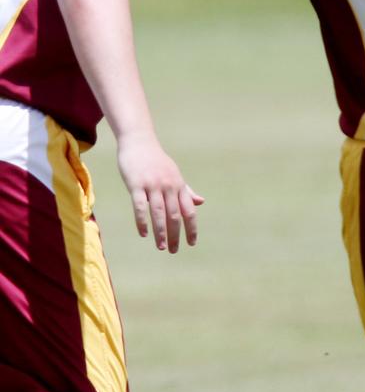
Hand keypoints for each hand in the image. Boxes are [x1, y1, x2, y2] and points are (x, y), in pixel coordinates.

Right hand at [117, 132, 203, 252]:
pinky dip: (142, 221)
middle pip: (175, 215)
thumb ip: (186, 190)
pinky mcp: (137, 184)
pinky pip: (140, 206)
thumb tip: (200, 202)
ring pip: (159, 213)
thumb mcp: (175, 174)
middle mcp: (169, 186)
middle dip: (175, 235)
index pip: (189, 210)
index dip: (191, 228)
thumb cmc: (156, 161)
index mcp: (179, 185)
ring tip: (161, 247)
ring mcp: (153, 185)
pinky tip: (143, 234)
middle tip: (173, 251)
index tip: (192, 243)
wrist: (139, 141)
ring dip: (160, 232)